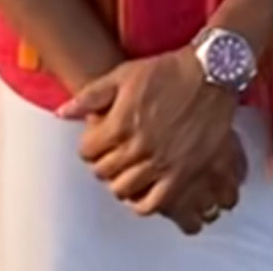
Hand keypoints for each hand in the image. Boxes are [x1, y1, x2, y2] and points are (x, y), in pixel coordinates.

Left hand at [60, 50, 241, 228]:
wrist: (209, 75)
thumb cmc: (166, 71)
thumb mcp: (122, 75)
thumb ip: (90, 96)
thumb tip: (63, 113)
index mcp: (119, 123)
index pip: (87, 151)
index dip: (88, 146)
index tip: (97, 142)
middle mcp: (138, 147)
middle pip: (103, 172)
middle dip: (102, 162)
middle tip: (111, 155)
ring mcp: (160, 162)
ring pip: (124, 189)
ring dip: (120, 181)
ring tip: (126, 170)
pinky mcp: (182, 173)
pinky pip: (155, 203)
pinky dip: (143, 202)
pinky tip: (142, 190)